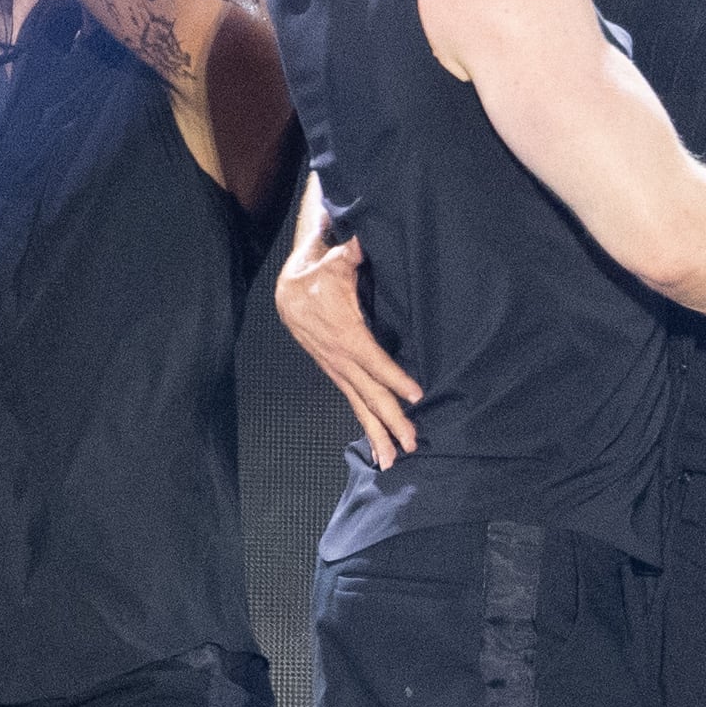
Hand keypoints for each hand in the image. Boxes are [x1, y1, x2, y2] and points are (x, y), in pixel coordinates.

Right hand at [277, 219, 422, 469]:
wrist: (289, 286)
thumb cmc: (319, 270)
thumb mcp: (334, 259)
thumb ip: (348, 255)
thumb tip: (357, 245)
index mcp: (343, 333)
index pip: (373, 359)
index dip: (394, 377)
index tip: (416, 395)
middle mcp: (339, 358)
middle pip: (368, 393)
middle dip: (389, 420)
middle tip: (410, 444)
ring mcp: (336, 368)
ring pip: (359, 404)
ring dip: (377, 433)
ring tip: (393, 460)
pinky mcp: (337, 372)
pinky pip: (353, 401)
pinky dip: (367, 424)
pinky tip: (379, 443)